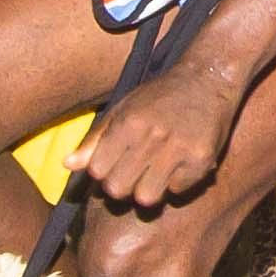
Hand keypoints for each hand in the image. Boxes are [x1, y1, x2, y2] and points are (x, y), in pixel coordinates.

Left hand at [74, 57, 247, 208]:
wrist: (208, 79)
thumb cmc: (160, 96)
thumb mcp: (123, 109)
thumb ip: (95, 139)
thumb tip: (67, 165)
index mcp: (127, 123)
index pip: (97, 171)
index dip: (103, 172)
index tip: (114, 164)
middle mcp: (151, 136)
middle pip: (118, 190)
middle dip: (122, 186)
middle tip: (133, 173)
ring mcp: (178, 149)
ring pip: (146, 198)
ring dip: (148, 190)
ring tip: (155, 173)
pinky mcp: (201, 159)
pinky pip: (178, 191)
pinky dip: (177, 182)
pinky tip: (179, 164)